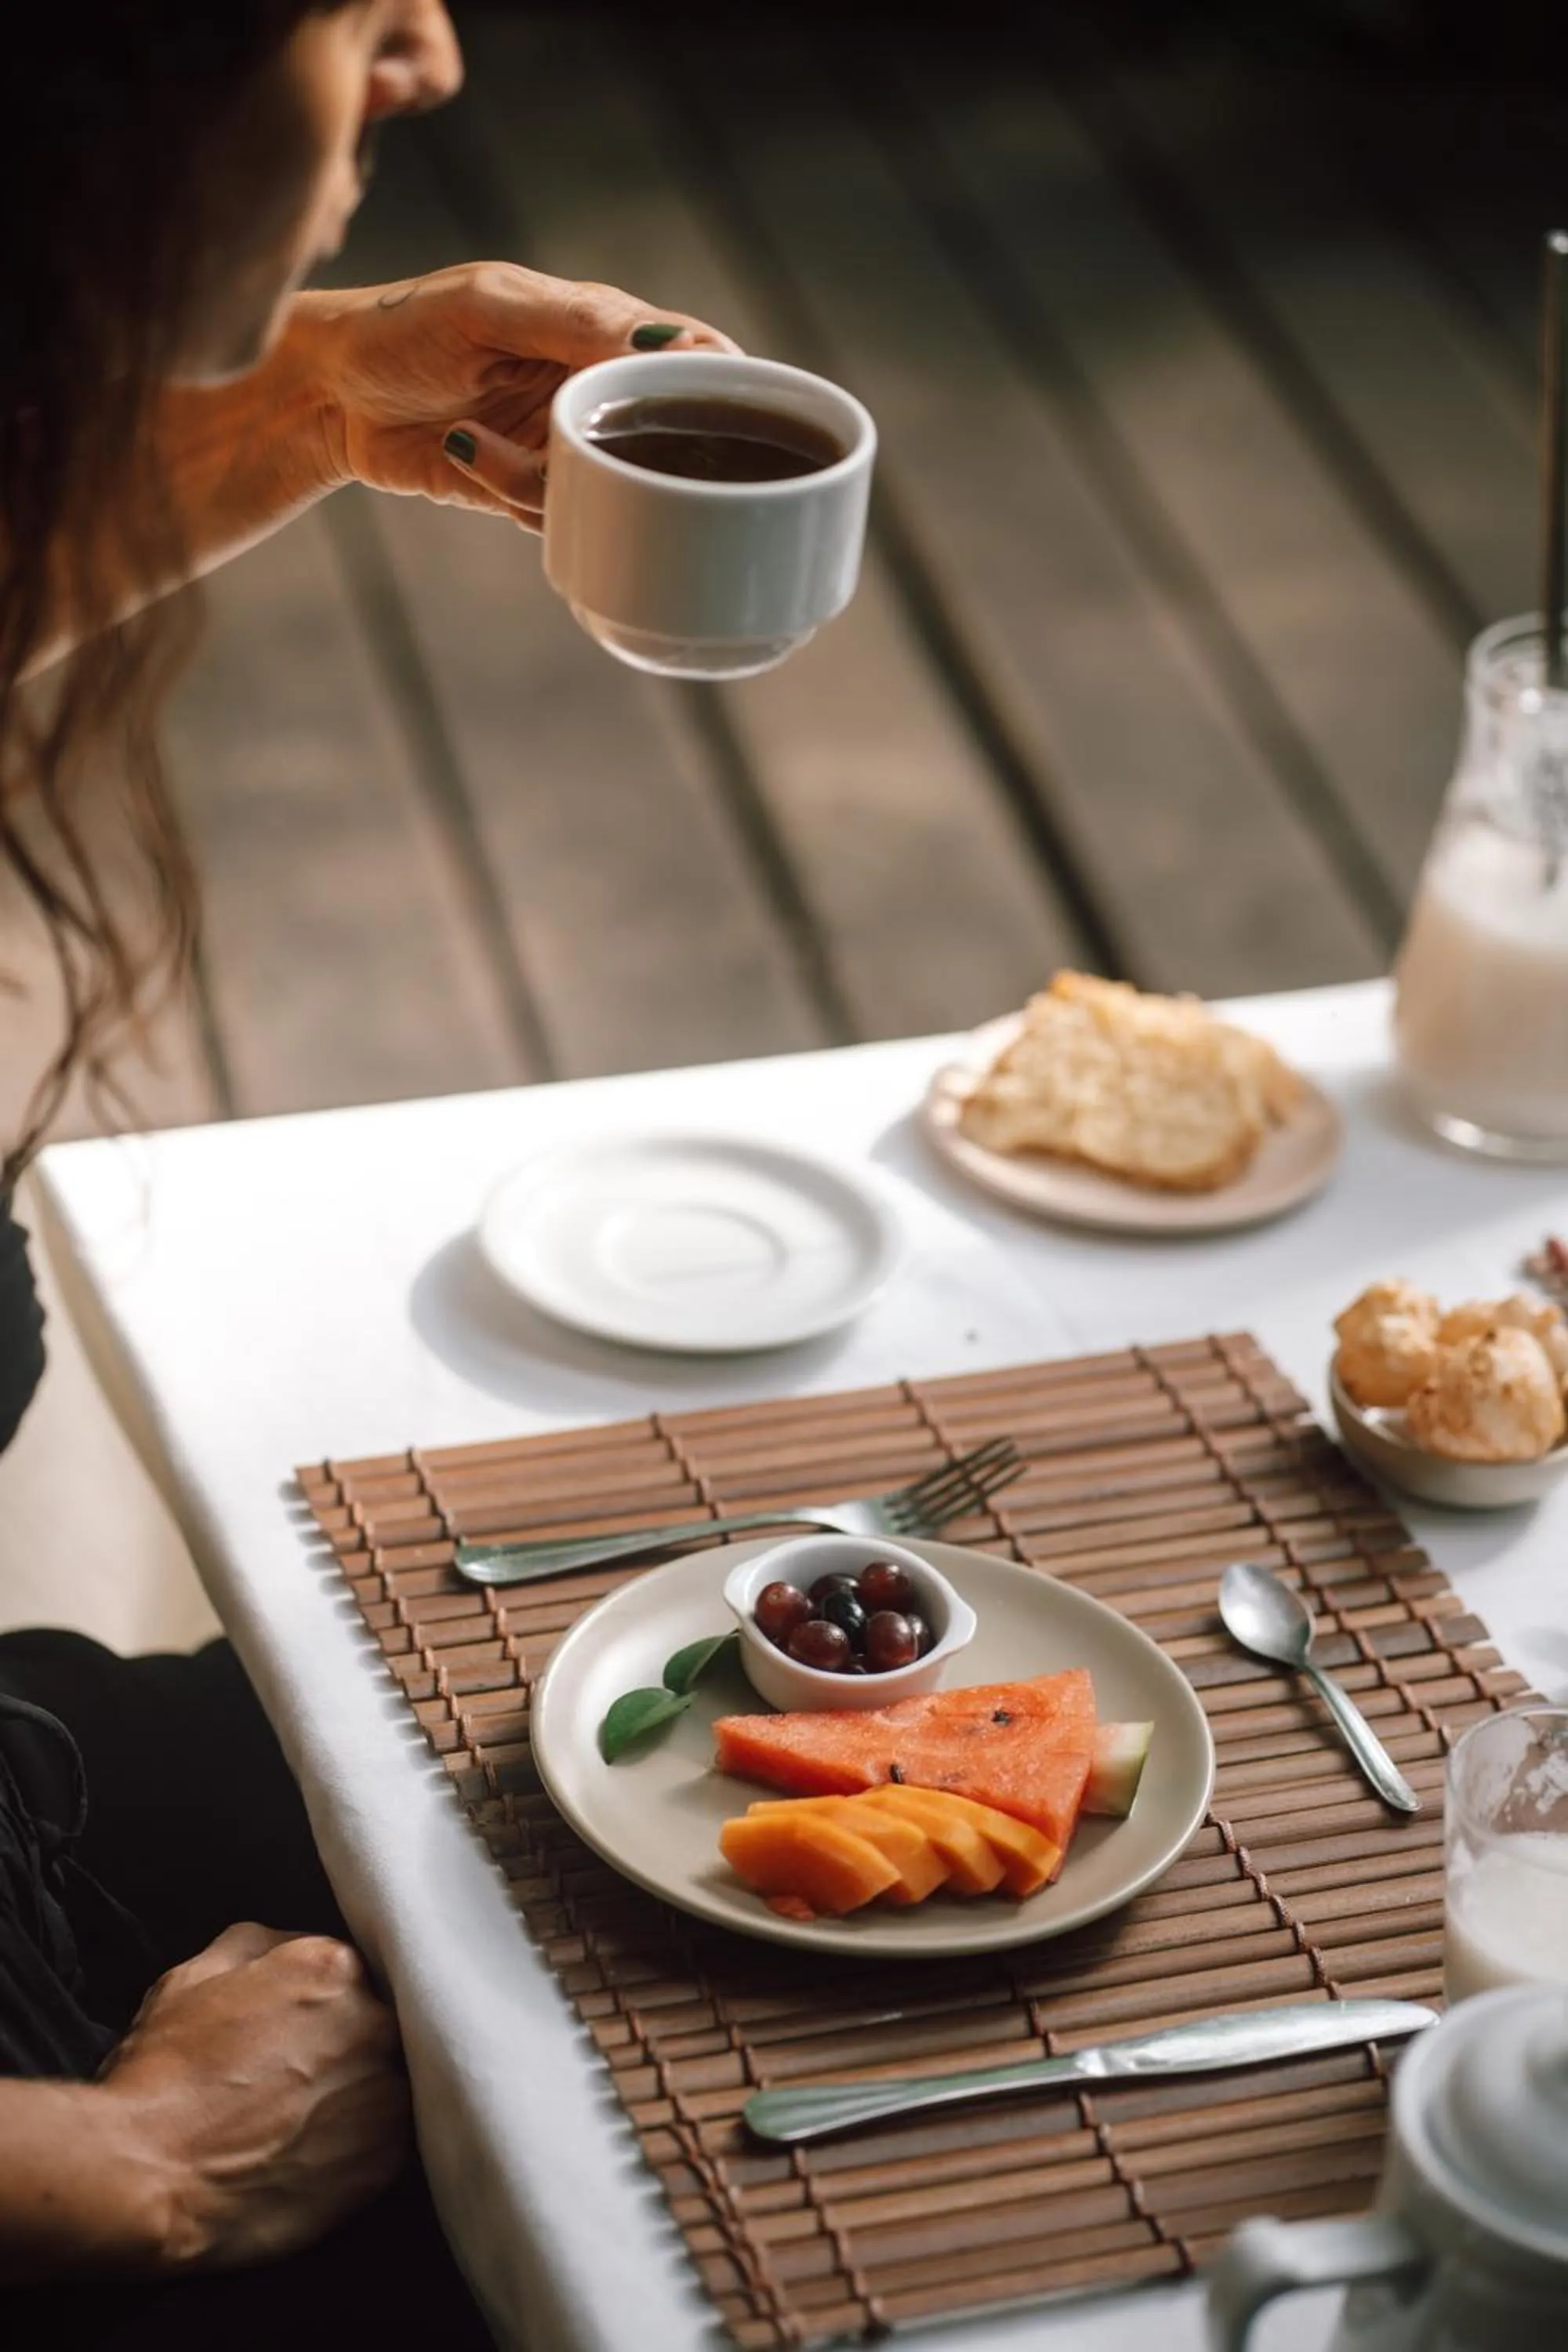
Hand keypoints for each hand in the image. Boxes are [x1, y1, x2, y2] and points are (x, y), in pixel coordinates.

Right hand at [99, 1922, 409, 2271]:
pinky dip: (359, 2150)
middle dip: (345, 2049)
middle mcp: (373, 2022)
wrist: (146, 2178)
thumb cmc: (161, 2077)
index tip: (297, 2035)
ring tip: (304, 2124)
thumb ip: (263, 1945)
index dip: (320, 2008)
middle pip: (379, 2026)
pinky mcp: (386, 2160)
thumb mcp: (194, 1976)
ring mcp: (385, 2093)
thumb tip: (294, 1947)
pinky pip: (389, 2143)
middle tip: (297, 2082)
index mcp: (332, 1968)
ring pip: (388, 2084)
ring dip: (356, 2098)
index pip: (351, 1975)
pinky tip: (314, 2159)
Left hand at [299, 262, 739, 530]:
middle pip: (659, 440)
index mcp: (600, 327)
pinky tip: (468, 459)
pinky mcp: (531, 493)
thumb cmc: (403, 327)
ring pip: (607, 491)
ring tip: (473, 442)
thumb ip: (577, 322)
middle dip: (621, 456)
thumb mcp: (489, 308)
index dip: (713, 388)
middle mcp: (594, 389)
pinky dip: (515, 501)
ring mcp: (566, 446)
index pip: (691, 357)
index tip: (705, 415)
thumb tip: (668, 341)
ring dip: (539, 480)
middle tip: (562, 442)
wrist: (328, 394)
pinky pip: (560, 519)